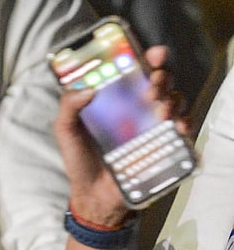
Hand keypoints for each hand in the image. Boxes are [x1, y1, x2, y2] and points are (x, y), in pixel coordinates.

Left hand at [54, 45, 186, 227]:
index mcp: (116, 99)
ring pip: (174, 100)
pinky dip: (184, 123)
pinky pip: (182, 128)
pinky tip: (176, 126)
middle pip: (160, 81)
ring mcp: (152, 126)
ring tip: (159, 110)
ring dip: (172, 99)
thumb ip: (67, 107)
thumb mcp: (66, 131)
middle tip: (152, 86)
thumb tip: (87, 88)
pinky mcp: (163, 145)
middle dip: (162, 77)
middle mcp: (138, 107)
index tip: (153, 54)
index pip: (137, 70)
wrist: (92, 195)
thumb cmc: (80, 160)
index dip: (148, 58)